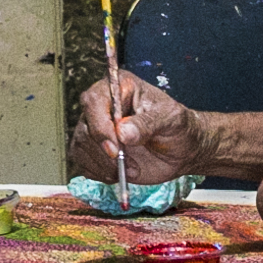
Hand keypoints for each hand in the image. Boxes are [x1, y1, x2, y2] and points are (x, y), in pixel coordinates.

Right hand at [71, 68, 212, 184]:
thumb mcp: (171, 120)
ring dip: (104, 166)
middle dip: (104, 153)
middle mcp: (103, 106)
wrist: (182, 150)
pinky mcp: (94, 150)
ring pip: (80, 147)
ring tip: (132, 170)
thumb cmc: (178, 127)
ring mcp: (96, 129)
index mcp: (119, 88)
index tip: (115, 148)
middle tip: (129, 166)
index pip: (94, 101)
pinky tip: (121, 174)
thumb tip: (122, 132)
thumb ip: (148, 123)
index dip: (100, 126)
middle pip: (84, 128)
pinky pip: (83, 163)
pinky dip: (100, 174)